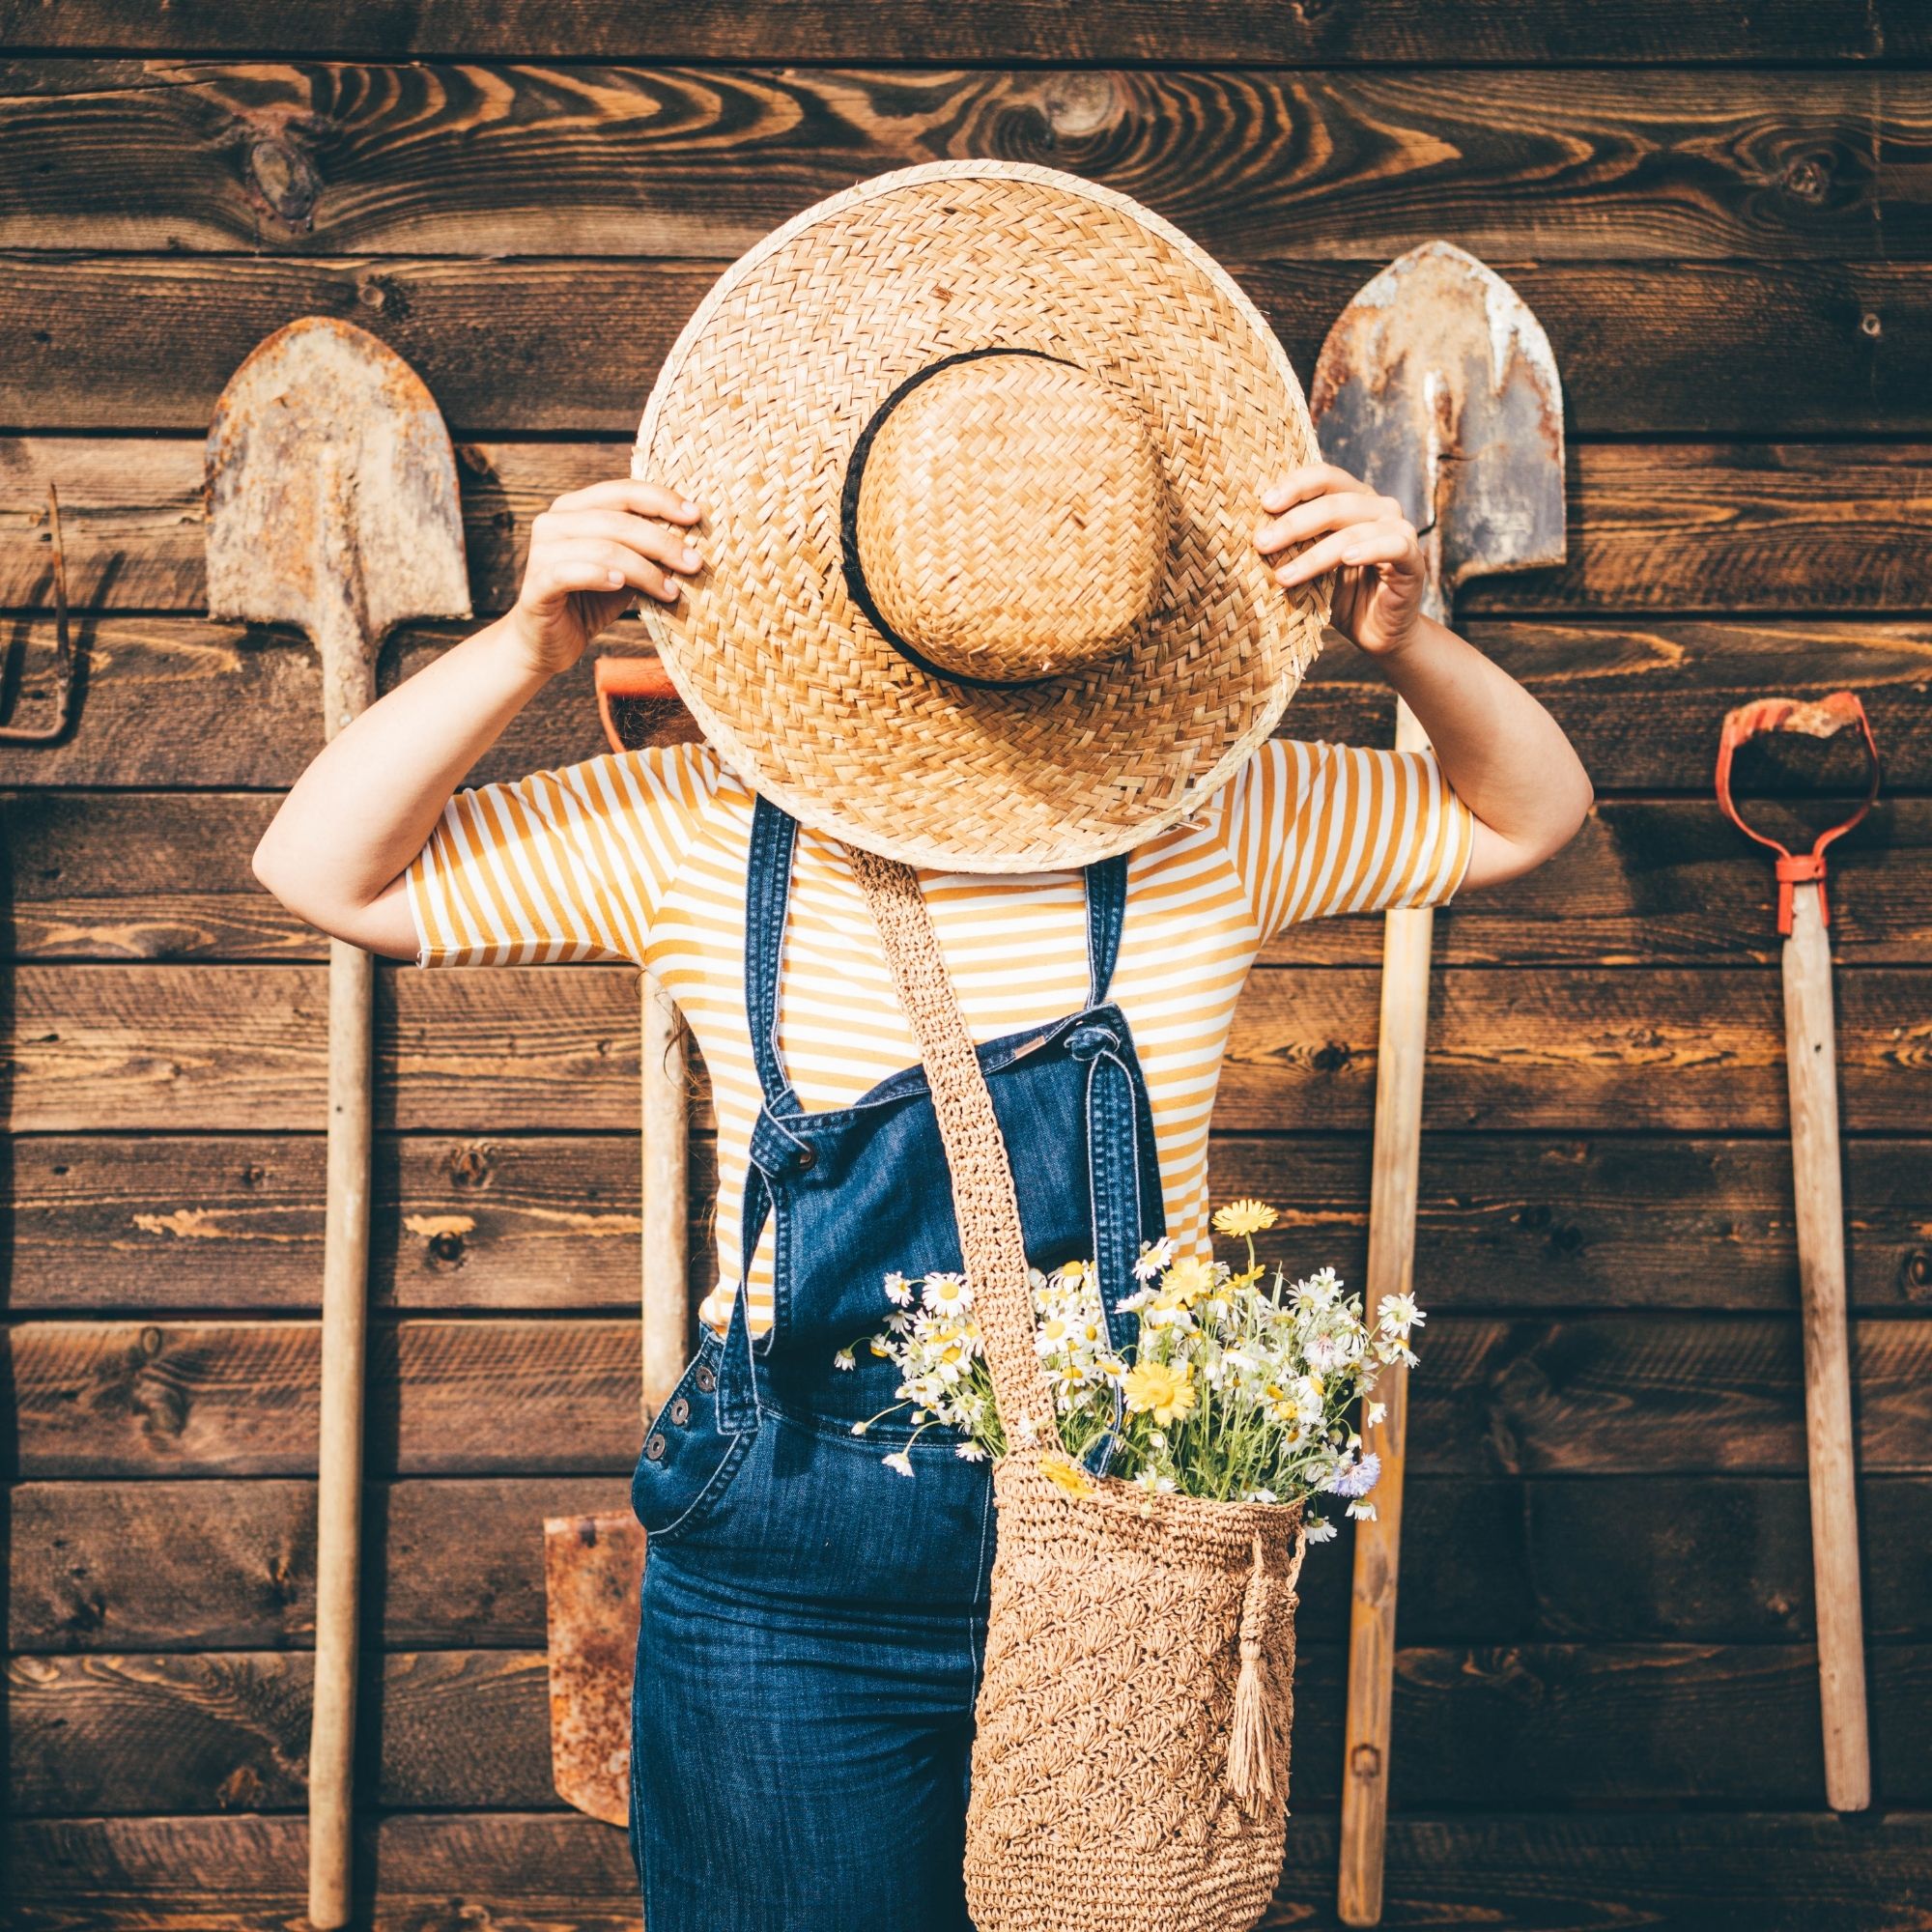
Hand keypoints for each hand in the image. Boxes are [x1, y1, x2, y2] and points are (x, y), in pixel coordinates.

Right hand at [505, 479, 704, 676]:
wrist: (549, 643)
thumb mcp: (626, 572)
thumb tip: (692, 540)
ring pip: (603, 548)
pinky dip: (600, 576)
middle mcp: (554, 522)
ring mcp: (541, 552)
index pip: (623, 491)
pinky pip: (571, 573)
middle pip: (618, 521)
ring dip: (644, 570)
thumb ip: (646, 551)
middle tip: (694, 563)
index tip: (696, 516)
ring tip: (671, 591)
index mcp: (575, 508)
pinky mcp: (537, 584)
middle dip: (662, 542)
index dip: (661, 499)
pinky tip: (621, 585)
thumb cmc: (590, 602)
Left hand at [1255, 462, 1424, 658]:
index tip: (1263, 504)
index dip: (1294, 485)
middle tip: (1261, 544)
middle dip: (1293, 523)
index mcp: (1352, 499)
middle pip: (1334, 502)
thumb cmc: (1338, 595)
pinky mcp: (1413, 557)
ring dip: (1315, 553)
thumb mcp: (1308, 567)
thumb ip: (1290, 546)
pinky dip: (1368, 550)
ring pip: (1354, 530)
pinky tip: (1345, 560)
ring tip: (1283, 576)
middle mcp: (1377, 507)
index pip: (1324, 478)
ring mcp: (1398, 529)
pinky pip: (1392, 545)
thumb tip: (1247, 534)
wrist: (1376, 633)